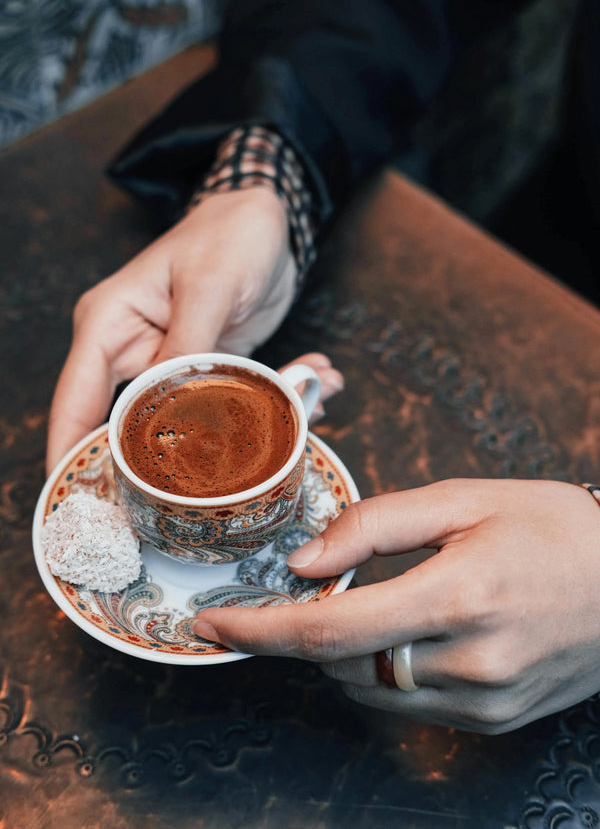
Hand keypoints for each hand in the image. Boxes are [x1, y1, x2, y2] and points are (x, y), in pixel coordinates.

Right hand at [47, 187, 301, 473]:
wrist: (266, 215)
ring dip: (246, 425)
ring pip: (192, 422)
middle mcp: (130, 351)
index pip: (75, 404)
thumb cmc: (228, 233)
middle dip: (178, 458)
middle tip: (217, 487)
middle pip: (132, 428)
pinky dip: (273, 402)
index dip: (73, 458)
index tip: (85, 510)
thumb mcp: (208, 285)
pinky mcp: (208, 369)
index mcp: (108, 327)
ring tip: (302, 406)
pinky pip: (230, 403)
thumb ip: (189, 348)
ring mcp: (170, 363)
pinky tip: (314, 387)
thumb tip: (174, 413)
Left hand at [192, 479, 599, 733]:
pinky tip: (398, 631)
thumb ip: (374, 525)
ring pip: (369, 689)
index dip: (259, 629)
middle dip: (297, 633)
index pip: (330, 629)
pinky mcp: (494, 721)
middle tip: (285, 595)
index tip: (211, 623)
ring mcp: (484, 703)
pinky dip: (381, 670)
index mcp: (460, 596)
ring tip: (359, 601)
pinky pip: (407, 705)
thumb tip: (304, 561)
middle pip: (341, 664)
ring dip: (340, 650)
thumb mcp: (464, 499)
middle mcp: (471, 664)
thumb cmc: (553, 528)